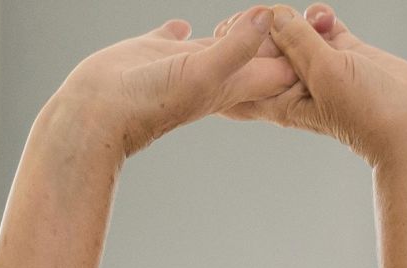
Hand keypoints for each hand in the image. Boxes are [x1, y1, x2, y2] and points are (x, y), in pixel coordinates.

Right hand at [44, 9, 297, 157]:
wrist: (97, 114)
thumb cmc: (150, 103)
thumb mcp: (202, 72)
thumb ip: (237, 47)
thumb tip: (268, 16)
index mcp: (232, 85)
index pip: (280, 69)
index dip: (299, 50)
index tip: (310, 24)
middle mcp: (212, 74)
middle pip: (256, 56)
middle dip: (275, 37)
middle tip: (293, 14)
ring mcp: (183, 62)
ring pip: (221, 43)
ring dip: (238, 29)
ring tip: (256, 14)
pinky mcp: (154, 50)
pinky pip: (175, 36)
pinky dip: (183, 28)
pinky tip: (186, 23)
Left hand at [232, 5, 406, 167]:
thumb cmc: (366, 112)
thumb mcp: (324, 73)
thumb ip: (298, 41)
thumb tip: (273, 15)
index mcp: (279, 98)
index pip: (242, 73)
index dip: (233, 49)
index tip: (233, 29)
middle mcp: (296, 83)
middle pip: (266, 48)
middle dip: (266, 26)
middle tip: (274, 13)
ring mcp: (321, 66)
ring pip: (295, 32)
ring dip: (298, 18)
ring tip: (313, 20)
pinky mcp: (345, 53)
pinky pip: (323, 27)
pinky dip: (321, 17)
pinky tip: (326, 17)